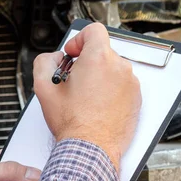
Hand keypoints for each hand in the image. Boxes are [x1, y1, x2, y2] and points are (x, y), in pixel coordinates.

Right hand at [33, 23, 141, 169]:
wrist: (91, 149)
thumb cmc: (73, 123)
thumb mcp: (44, 87)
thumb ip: (45, 61)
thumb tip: (54, 58)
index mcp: (98, 58)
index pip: (93, 31)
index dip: (79, 40)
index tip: (73, 54)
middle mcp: (119, 67)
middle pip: (102, 52)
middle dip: (87, 63)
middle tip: (75, 81)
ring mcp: (130, 83)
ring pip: (113, 69)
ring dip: (100, 77)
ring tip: (86, 97)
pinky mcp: (136, 98)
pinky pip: (122, 85)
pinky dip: (111, 91)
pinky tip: (98, 106)